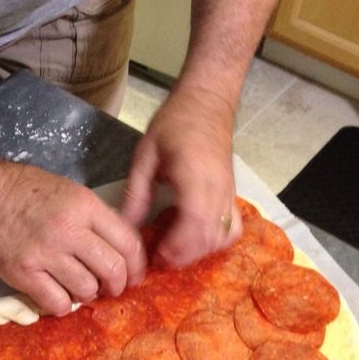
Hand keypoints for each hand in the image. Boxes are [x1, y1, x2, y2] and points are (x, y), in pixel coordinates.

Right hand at [0, 160, 145, 314]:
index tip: (134, 276)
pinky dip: (63, 305)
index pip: (128, 243)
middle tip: (111, 288)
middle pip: (112, 270)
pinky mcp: (23, 273)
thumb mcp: (71, 192)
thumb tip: (122, 251)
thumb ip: (97, 218)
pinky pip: (57, 302)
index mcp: (85, 206)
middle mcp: (68, 230)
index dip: (137, 266)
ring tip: (80, 288)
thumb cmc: (26, 191)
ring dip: (89, 294)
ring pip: (87, 289)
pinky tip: (58, 295)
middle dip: (118, 285)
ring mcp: (44, 253)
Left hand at [120, 86, 241, 267]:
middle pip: (208, 236)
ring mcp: (229, 192)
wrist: (207, 100)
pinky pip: (233, 228)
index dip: (176, 246)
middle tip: (158, 259)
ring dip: (198, 251)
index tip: (154, 255)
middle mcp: (218, 188)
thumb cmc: (174, 122)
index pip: (194, 222)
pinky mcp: (233, 193)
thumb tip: (126, 226)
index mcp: (195, 175)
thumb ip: (136, 191)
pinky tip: (196, 240)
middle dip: (183, 255)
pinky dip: (216, 241)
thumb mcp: (145, 153)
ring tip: (173, 251)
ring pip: (222, 236)